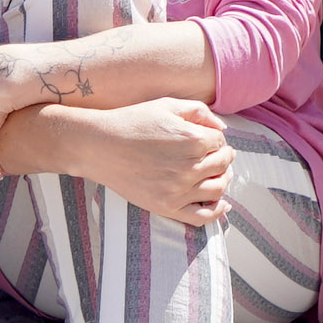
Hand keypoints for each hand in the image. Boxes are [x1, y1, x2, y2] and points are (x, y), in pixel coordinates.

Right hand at [78, 97, 234, 227]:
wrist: (99, 146)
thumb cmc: (132, 122)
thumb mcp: (167, 105)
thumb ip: (200, 111)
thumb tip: (223, 128)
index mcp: (193, 139)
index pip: (220, 141)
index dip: (215, 138)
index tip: (206, 138)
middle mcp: (190, 167)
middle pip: (222, 164)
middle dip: (223, 157)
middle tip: (216, 155)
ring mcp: (179, 190)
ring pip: (218, 189)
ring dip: (223, 179)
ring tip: (218, 174)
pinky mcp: (167, 207)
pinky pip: (202, 217)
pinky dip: (217, 212)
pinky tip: (222, 205)